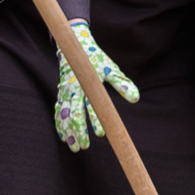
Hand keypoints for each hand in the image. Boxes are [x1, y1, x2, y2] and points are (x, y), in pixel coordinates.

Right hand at [53, 19, 138, 151]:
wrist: (75, 46)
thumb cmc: (95, 59)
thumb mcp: (111, 69)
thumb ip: (121, 83)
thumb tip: (135, 98)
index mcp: (85, 85)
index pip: (90, 106)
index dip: (94, 120)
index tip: (101, 133)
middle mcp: (72, 91)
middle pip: (73, 115)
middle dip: (78, 131)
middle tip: (84, 146)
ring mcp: (64, 93)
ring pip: (63, 116)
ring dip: (68, 132)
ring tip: (75, 148)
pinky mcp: (61, 94)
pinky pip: (58, 112)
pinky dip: (60, 125)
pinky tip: (64, 138)